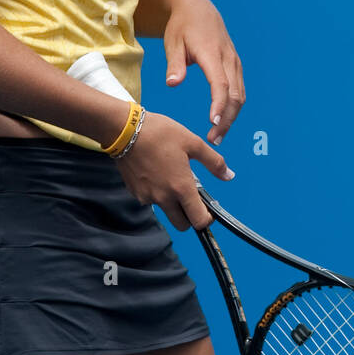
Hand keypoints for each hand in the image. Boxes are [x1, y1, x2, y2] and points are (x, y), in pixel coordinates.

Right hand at [113, 110, 230, 231]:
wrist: (125, 130)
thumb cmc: (160, 133)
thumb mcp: (192, 143)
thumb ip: (213, 162)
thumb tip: (229, 176)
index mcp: (181, 188)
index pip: (199, 221)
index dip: (207, 219)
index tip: (208, 210)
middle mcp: (163, 198)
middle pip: (182, 224)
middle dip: (189, 216)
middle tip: (191, 197)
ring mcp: (147, 197)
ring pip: (165, 211)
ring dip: (172, 203)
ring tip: (172, 177)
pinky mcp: (135, 193)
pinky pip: (151, 200)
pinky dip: (157, 193)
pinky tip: (157, 173)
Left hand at [161, 0, 244, 145]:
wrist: (198, 8)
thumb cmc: (181, 27)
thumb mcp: (173, 42)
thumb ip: (174, 64)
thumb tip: (173, 84)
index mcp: (212, 53)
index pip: (220, 84)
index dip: (218, 105)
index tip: (212, 124)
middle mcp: (228, 59)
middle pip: (235, 95)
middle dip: (226, 119)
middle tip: (214, 140)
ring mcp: (234, 62)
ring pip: (240, 95)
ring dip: (231, 117)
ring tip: (217, 135)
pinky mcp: (235, 66)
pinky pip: (238, 90)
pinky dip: (232, 108)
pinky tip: (221, 120)